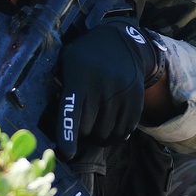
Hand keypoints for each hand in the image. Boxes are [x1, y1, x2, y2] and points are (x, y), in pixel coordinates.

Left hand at [56, 22, 160, 159]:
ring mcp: (122, 93)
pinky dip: (115, 135)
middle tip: (80, 127)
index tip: (67, 153)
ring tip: (94, 128)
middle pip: (89, 128)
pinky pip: (124, 131)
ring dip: (98, 137)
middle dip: (81, 134)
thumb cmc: (86, 56)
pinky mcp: (137, 100)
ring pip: (106, 133)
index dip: (68, 135)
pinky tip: (110, 126)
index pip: (72, 111)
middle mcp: (103, 85)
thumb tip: (58, 124)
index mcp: (80, 76)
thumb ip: (62, 88)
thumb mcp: (67, 61)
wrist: (122, 42)